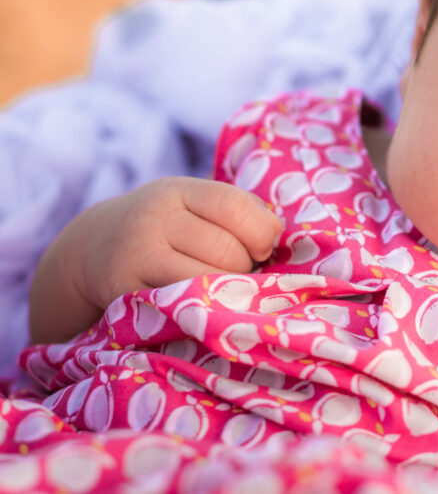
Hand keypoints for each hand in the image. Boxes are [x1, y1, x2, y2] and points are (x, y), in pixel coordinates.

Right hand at [29, 177, 282, 342]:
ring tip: (221, 288)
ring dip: (227, 292)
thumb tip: (281, 238)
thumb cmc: (166, 227)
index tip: (263, 248)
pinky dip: (201, 311)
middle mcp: (152, 219)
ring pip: (207, 282)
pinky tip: (201, 306)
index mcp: (177, 191)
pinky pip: (181, 308)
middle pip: (227, 250)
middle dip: (245, 268)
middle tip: (238, 273)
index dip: (262, 232)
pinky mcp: (124, 294)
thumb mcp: (194, 204)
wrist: (92, 250)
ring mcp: (135, 257)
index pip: (234, 207)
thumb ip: (241, 213)